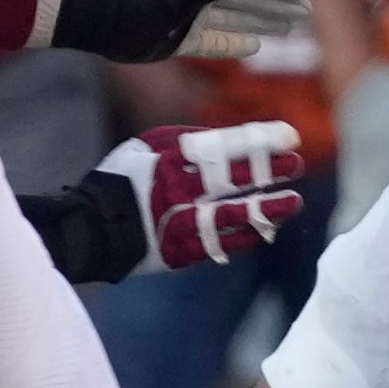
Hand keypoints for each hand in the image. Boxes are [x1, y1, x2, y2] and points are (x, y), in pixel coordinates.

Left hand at [47, 0, 312, 63]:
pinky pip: (214, 41)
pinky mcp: (178, 39)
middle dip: (277, 2)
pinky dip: (234, 42)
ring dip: (263, 21)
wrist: (97, 17)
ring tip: (290, 26)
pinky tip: (254, 46)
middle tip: (307, 10)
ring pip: (235, 18)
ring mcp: (190, 17)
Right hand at [97, 122, 307, 272]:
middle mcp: (175, 190)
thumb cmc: (123, 180)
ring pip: (230, 215)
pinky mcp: (177, 251)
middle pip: (231, 178)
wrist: (91, 227)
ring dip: (265, 209)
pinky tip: (267, 230)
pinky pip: (217, 244)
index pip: (222, 146)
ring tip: (295, 202)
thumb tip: (231, 139)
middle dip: (267, 171)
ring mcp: (176, 222)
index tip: (291, 136)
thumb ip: (188, 141)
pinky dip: (243, 237)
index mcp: (168, 160)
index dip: (259, 141)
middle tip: (297, 165)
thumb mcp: (149, 146)